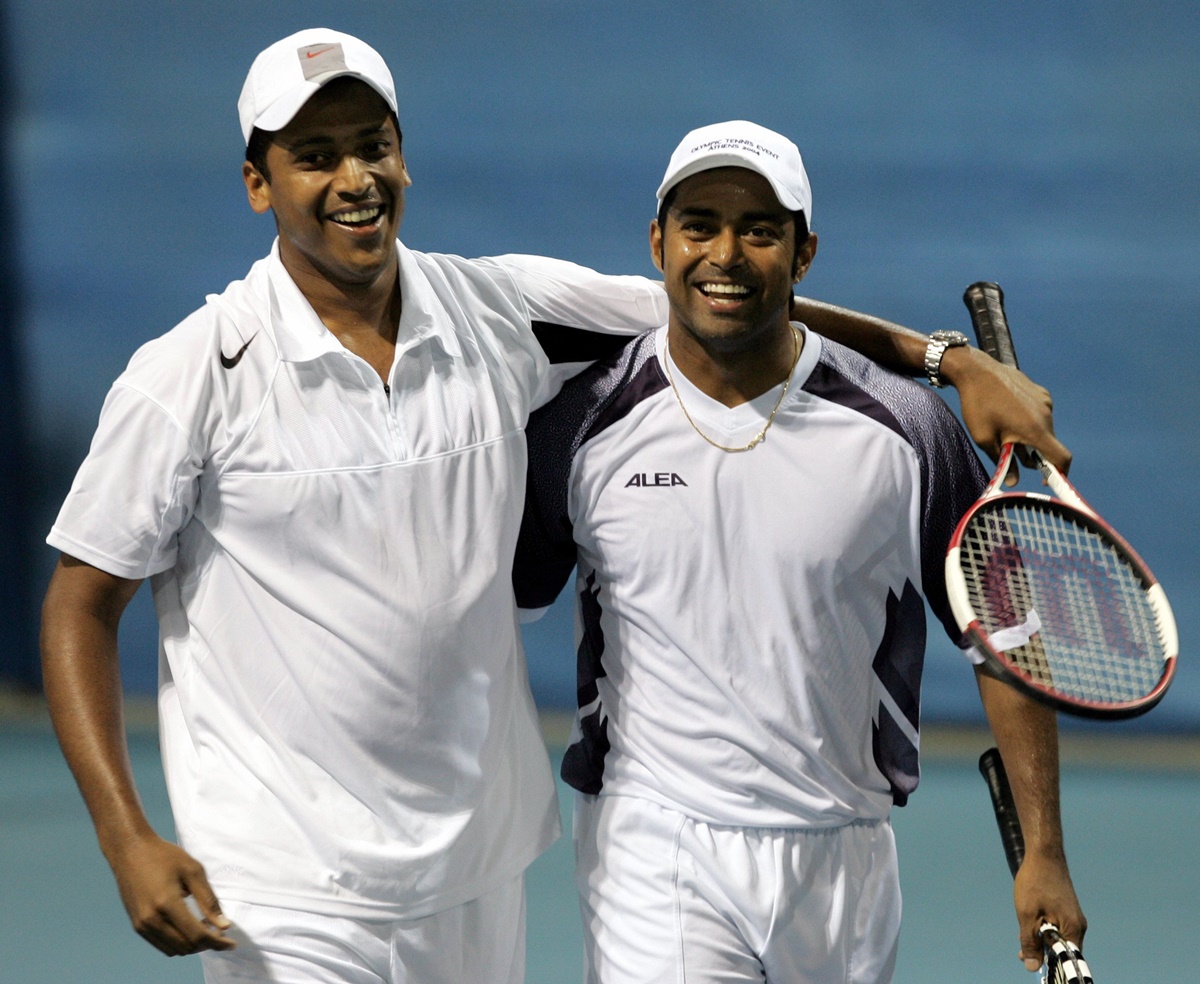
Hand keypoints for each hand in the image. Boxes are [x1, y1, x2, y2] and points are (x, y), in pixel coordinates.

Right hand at [106, 830, 235, 955]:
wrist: (130, 851)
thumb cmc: (165, 856)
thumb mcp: (193, 870)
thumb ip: (209, 900)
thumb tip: (224, 925)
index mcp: (167, 903)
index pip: (196, 935)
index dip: (217, 942)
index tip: (232, 944)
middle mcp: (151, 919)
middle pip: (186, 946)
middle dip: (207, 944)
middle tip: (220, 932)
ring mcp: (141, 925)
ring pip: (174, 949)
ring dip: (193, 945)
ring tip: (206, 928)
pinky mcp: (137, 925)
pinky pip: (161, 944)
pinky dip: (178, 942)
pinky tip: (189, 927)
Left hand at [940, 346, 1071, 485]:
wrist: (976, 371)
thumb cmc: (977, 406)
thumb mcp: (985, 439)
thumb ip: (1002, 461)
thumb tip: (1012, 482)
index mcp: (1035, 429)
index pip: (1061, 457)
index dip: (1060, 473)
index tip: (1048, 480)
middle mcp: (1046, 415)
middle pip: (1049, 444)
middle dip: (1034, 455)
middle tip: (1010, 453)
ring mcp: (1045, 402)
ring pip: (1044, 430)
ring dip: (1030, 438)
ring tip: (1005, 431)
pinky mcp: (1041, 393)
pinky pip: (1040, 415)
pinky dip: (1029, 423)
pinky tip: (1008, 415)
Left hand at [1013, 849, 1085, 970]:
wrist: (1043, 854)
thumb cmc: (1035, 882)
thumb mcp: (1026, 915)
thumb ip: (1029, 942)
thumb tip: (1032, 967)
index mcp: (1073, 929)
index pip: (1065, 959)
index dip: (1049, 964)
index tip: (1031, 961)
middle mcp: (1078, 926)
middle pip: (1061, 950)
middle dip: (1041, 952)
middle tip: (1021, 950)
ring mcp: (1074, 918)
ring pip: (1057, 938)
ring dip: (1040, 940)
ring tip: (1022, 934)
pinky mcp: (1067, 911)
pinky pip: (1057, 928)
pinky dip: (1043, 929)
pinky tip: (1030, 922)